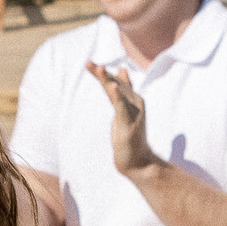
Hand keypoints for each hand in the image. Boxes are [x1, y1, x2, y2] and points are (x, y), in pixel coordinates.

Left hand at [88, 61, 159, 177]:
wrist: (138, 162)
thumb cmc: (129, 138)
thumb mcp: (122, 114)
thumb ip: (119, 97)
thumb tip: (116, 80)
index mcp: (131, 101)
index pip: (116, 83)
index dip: (102, 74)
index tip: (89, 64)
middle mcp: (135, 103)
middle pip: (116, 85)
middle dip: (101, 74)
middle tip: (88, 63)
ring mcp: (133, 113)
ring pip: (118, 93)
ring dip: (107, 80)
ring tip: (99, 68)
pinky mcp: (129, 123)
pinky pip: (122, 107)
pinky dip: (117, 95)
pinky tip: (111, 86)